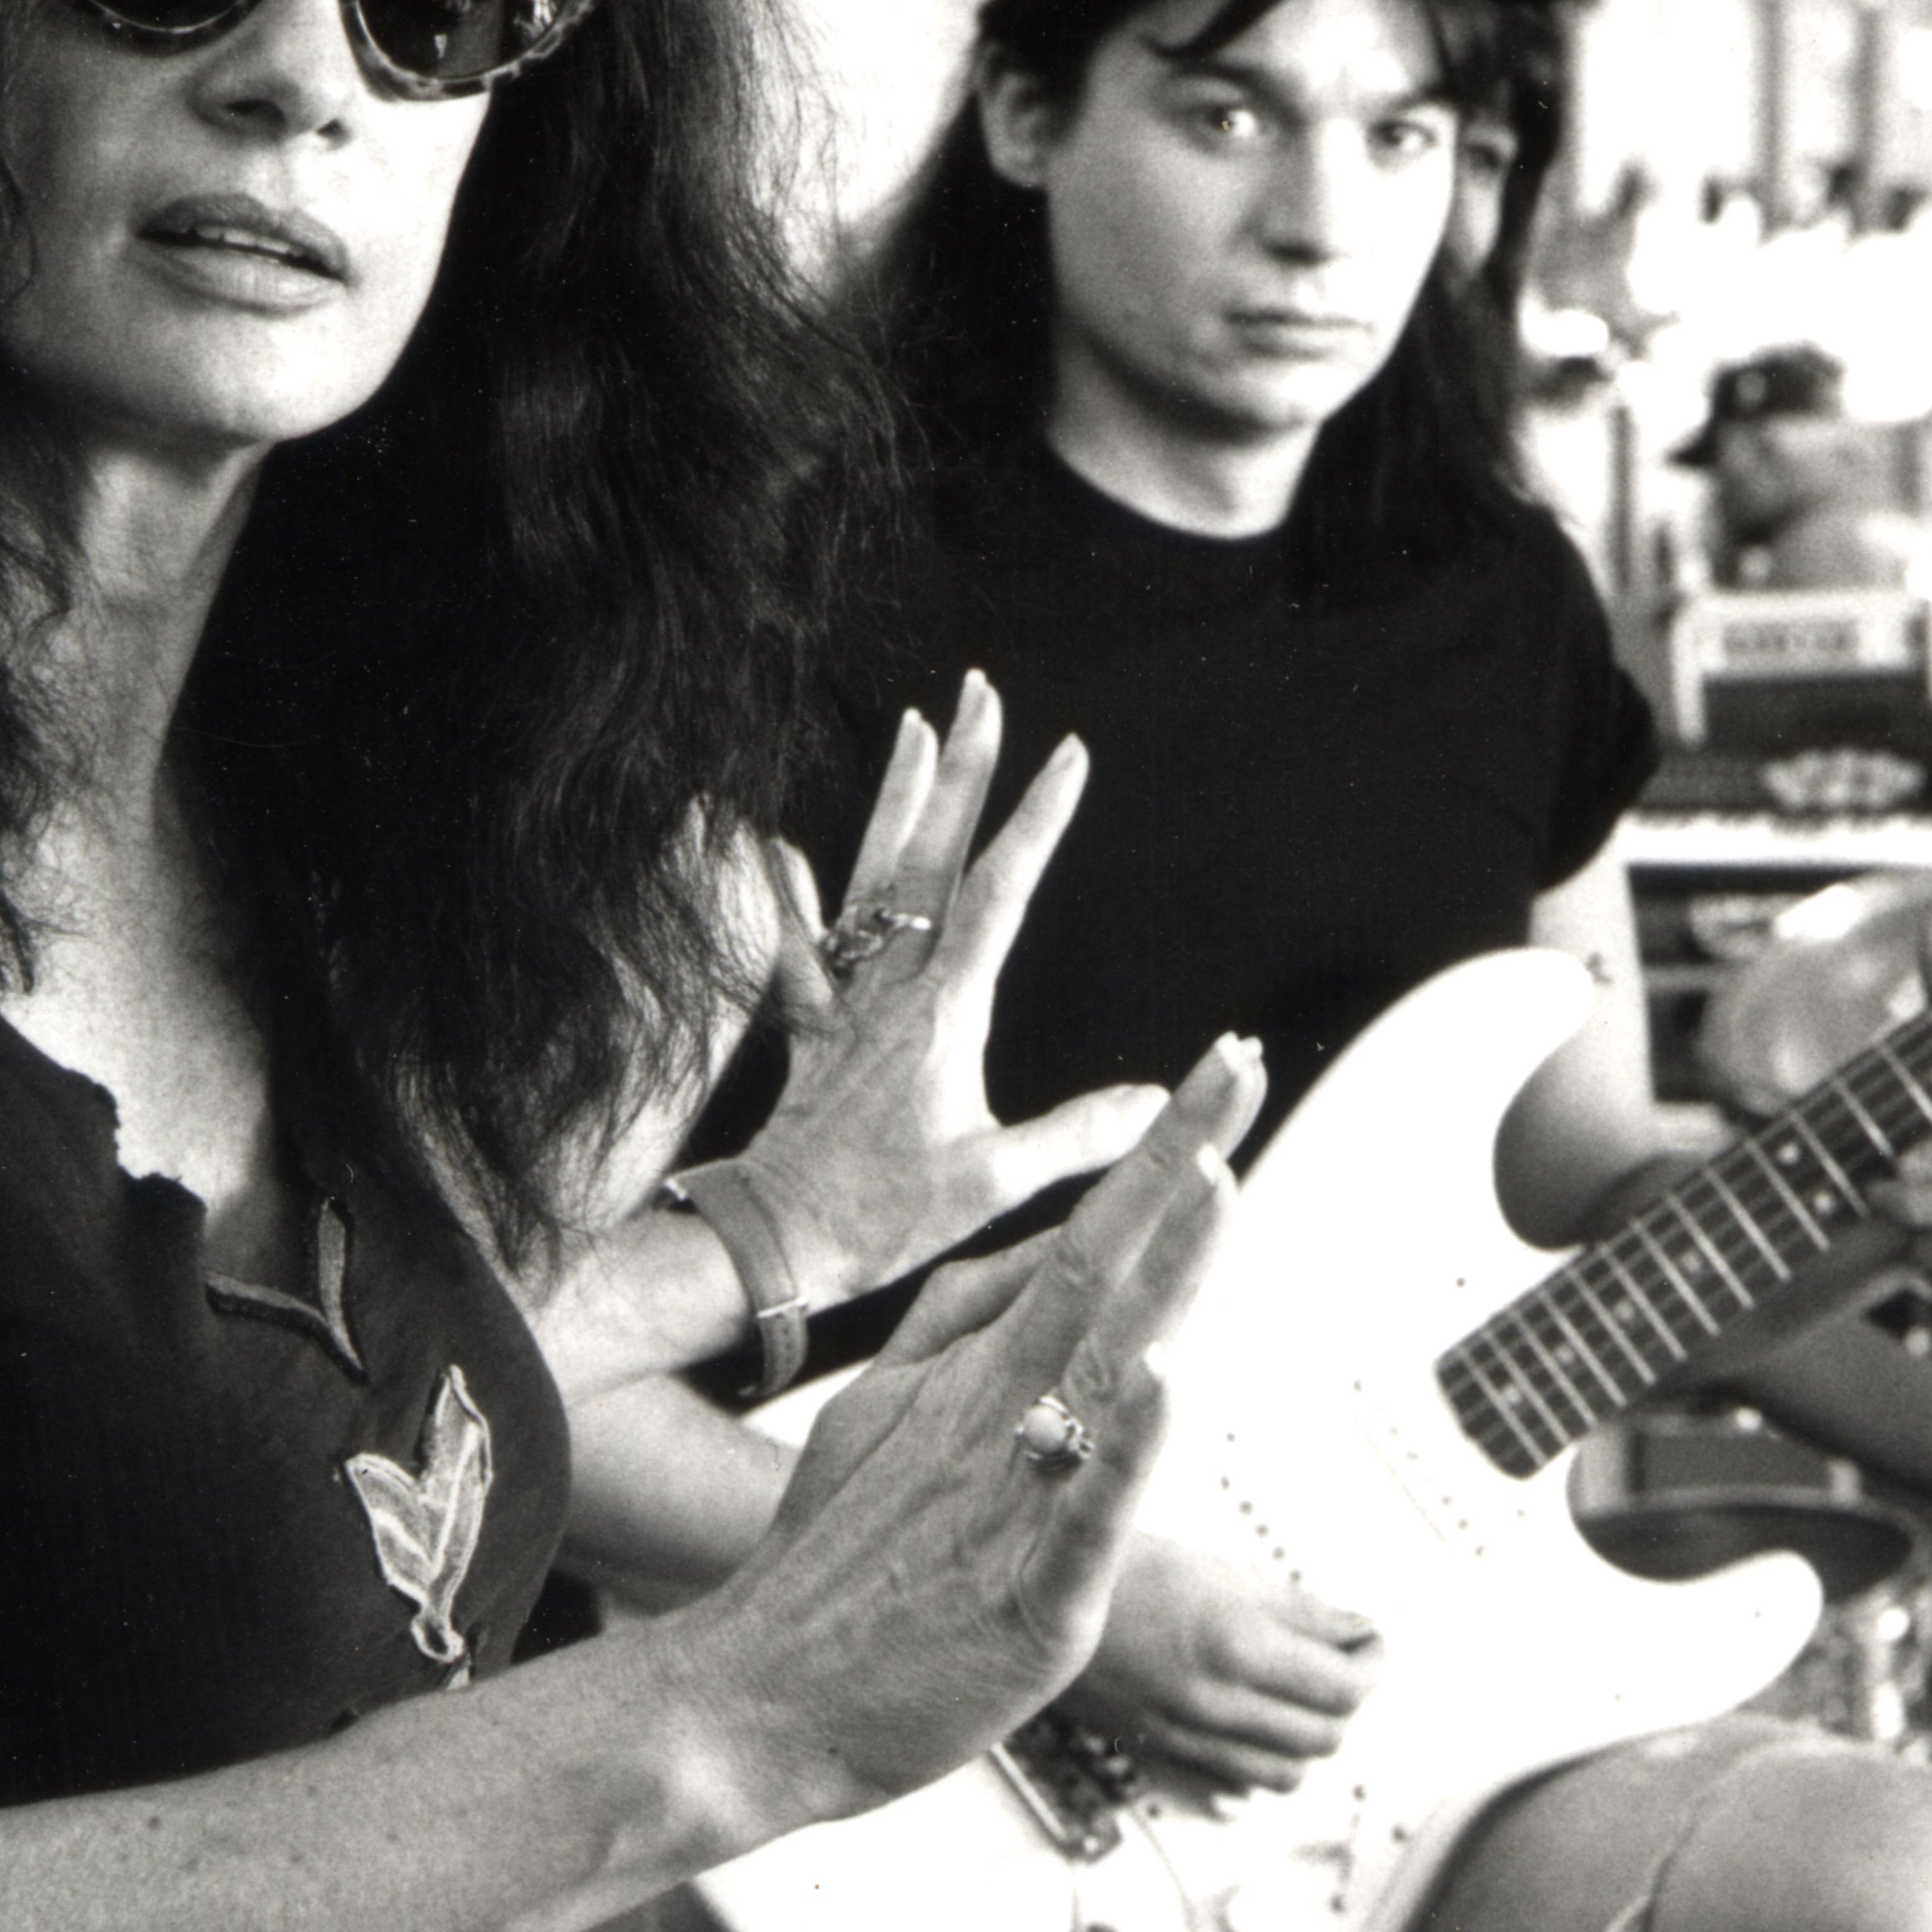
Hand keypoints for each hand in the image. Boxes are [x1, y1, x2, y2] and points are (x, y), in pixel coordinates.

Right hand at [704, 1035, 1263, 1823]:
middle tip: (1236, 1064)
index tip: (1220, 1073)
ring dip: (1164, 1273)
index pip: (1085, 1240)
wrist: (747, 1698)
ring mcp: (1007, 1501)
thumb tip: (1057, 1247)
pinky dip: (1127, 1447)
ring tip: (1217, 1180)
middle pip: (1101, 1265)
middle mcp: (995, 1417)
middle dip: (1177, 1163)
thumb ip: (964, 1329)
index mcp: (973, 1378)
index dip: (1157, 1157)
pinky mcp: (1028, 1598)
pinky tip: (1165, 1379)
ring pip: (1099, 1365)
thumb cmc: (827, 1571)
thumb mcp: (878, 1418)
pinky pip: (1086, 1510)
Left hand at [740, 677, 1167, 1304]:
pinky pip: (796, 943)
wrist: (772, 1239)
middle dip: (962, 770)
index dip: (1035, 821)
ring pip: (873, 877)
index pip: (999, 895)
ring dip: (896, 799)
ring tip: (913, 725)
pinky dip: (788, 890)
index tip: (1068, 752)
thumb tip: (1159, 1101)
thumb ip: (1076, 1137)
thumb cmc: (880, 1217)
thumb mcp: (993, 1184)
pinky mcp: (813, 1025)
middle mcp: (894, 987)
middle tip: (981, 692)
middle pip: (931, 858)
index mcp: (944, 1012)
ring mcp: (849, 1000)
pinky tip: (778, 845)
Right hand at [1069, 1534, 1381, 1800]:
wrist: (1032, 1602)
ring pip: (1288, 1773)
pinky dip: (1263, 1762)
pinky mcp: (1163, 1753)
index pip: (1346, 1685)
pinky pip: (1238, 1784)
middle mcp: (1216, 1703)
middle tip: (1344, 1659)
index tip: (1371, 1639)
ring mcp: (1187, 1736)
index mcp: (1237, 1647)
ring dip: (1309, 1737)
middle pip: (1326, 1735)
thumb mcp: (1218, 1570)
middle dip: (1348, 1698)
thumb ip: (1297, 1610)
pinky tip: (1257, 1724)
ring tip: (1303, 1693)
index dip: (1374, 1662)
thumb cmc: (1120, 1571)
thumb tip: (1355, 1629)